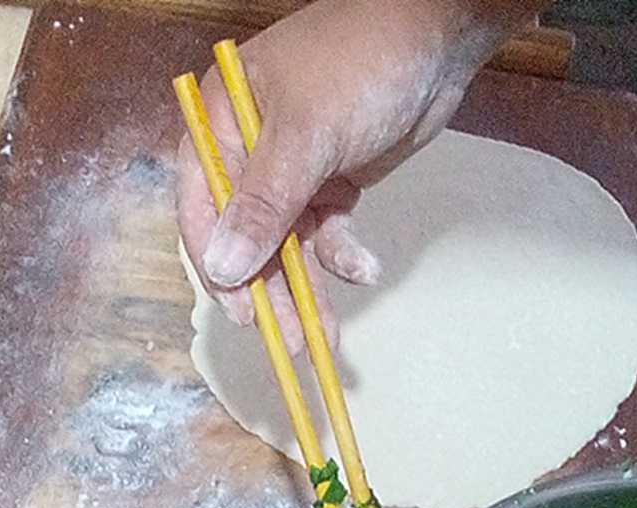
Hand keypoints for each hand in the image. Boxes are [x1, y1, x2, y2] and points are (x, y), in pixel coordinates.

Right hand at [177, 0, 531, 352]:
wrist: (436, 40)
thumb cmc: (360, 64)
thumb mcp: (305, 135)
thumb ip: (263, 204)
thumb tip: (223, 266)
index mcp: (222, 120)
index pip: (200, 205)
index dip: (218, 262)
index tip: (240, 309)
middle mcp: (249, 149)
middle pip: (246, 235)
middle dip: (268, 289)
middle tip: (286, 339)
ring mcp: (293, 170)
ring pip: (288, 245)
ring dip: (306, 288)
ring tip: (323, 334)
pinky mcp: (332, 183)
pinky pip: (326, 234)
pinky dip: (342, 256)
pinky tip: (364, 269)